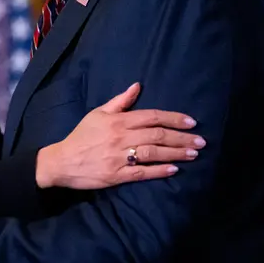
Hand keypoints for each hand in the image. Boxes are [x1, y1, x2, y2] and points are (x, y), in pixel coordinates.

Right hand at [36, 82, 204, 188]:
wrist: (62, 161)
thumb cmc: (81, 136)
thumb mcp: (98, 113)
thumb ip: (120, 101)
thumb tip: (137, 86)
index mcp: (118, 121)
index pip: (151, 117)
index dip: (173, 119)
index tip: (191, 122)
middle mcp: (121, 138)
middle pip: (157, 136)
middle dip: (182, 138)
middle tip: (201, 141)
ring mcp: (119, 158)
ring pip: (153, 154)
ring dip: (176, 153)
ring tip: (193, 154)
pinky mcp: (117, 176)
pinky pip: (142, 173)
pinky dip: (159, 171)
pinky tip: (174, 170)